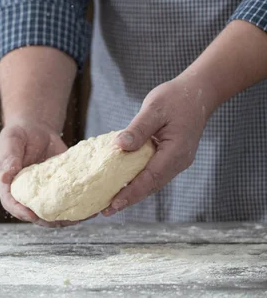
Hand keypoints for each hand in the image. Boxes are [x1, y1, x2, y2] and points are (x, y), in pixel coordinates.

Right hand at [0, 118, 78, 227]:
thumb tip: (5, 178)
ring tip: (84, 215)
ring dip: (68, 217)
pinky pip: (68, 200)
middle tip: (65, 219)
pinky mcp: (59, 187)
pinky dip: (80, 205)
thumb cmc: (17, 134)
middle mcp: (26, 194)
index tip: (32, 215)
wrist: (35, 128)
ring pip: (54, 211)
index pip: (12, 204)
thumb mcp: (9, 142)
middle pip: (35, 214)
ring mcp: (44, 193)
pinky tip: (93, 205)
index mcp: (9, 185)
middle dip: (50, 220)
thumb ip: (8, 158)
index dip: (21, 212)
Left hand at [103, 74, 212, 215]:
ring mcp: (175, 161)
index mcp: (175, 152)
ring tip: (110, 204)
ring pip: (151, 182)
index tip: (113, 204)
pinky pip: (152, 173)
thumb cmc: (176, 98)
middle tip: (105, 211)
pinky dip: (137, 181)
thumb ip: (138, 129)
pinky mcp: (170, 157)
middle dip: (128, 199)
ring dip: (132, 193)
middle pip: (150, 186)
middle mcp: (177, 161)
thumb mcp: (154, 109)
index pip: (150, 178)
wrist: (198, 93)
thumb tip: (119, 146)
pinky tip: (121, 184)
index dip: (131, 192)